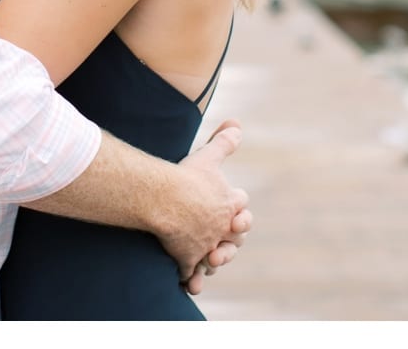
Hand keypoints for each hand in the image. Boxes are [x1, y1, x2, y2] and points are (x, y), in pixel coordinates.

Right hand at [157, 119, 249, 283]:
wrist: (165, 199)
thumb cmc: (187, 177)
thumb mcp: (209, 156)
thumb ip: (224, 142)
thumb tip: (236, 124)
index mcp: (229, 204)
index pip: (241, 206)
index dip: (238, 207)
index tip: (233, 209)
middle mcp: (220, 227)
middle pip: (235, 238)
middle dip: (231, 238)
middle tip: (221, 235)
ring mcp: (205, 244)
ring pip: (215, 258)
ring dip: (213, 260)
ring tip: (207, 259)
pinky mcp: (188, 258)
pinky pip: (192, 273)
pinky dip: (192, 279)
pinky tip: (190, 283)